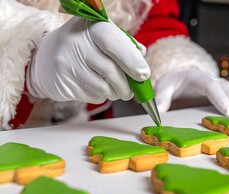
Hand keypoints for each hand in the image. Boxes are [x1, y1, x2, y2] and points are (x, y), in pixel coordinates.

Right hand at [26, 17, 149, 102]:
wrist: (47, 56)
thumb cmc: (85, 45)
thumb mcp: (104, 35)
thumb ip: (125, 44)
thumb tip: (142, 57)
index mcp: (91, 26)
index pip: (114, 42)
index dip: (132, 61)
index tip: (143, 75)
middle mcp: (75, 42)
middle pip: (110, 70)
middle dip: (126, 86)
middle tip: (131, 92)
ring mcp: (66, 63)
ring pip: (102, 87)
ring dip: (115, 94)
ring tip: (116, 91)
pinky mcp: (62, 82)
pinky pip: (91, 96)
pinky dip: (101, 97)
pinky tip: (98, 89)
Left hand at [155, 69, 228, 115]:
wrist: (178, 76)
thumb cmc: (171, 82)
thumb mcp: (163, 87)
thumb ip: (161, 98)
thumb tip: (158, 112)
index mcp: (197, 77)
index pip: (211, 87)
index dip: (220, 98)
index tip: (228, 111)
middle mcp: (210, 79)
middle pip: (226, 89)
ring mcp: (217, 85)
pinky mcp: (220, 91)